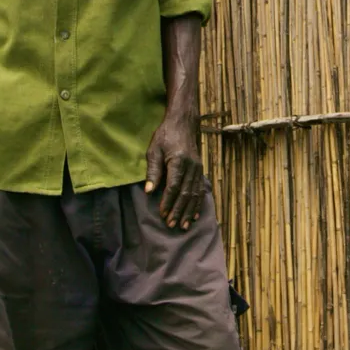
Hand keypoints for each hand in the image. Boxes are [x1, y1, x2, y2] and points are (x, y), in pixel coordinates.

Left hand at [145, 114, 205, 229]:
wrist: (183, 124)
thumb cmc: (165, 136)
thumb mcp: (154, 150)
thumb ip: (153, 171)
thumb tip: (149, 191)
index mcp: (178, 161)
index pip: (173, 186)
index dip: (168, 201)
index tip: (162, 214)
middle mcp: (191, 166)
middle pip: (186, 193)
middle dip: (179, 210)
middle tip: (172, 225)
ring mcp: (198, 168)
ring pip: (195, 194)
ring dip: (189, 211)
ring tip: (184, 225)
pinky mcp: (200, 170)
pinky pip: (200, 190)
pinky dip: (198, 204)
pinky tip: (195, 215)